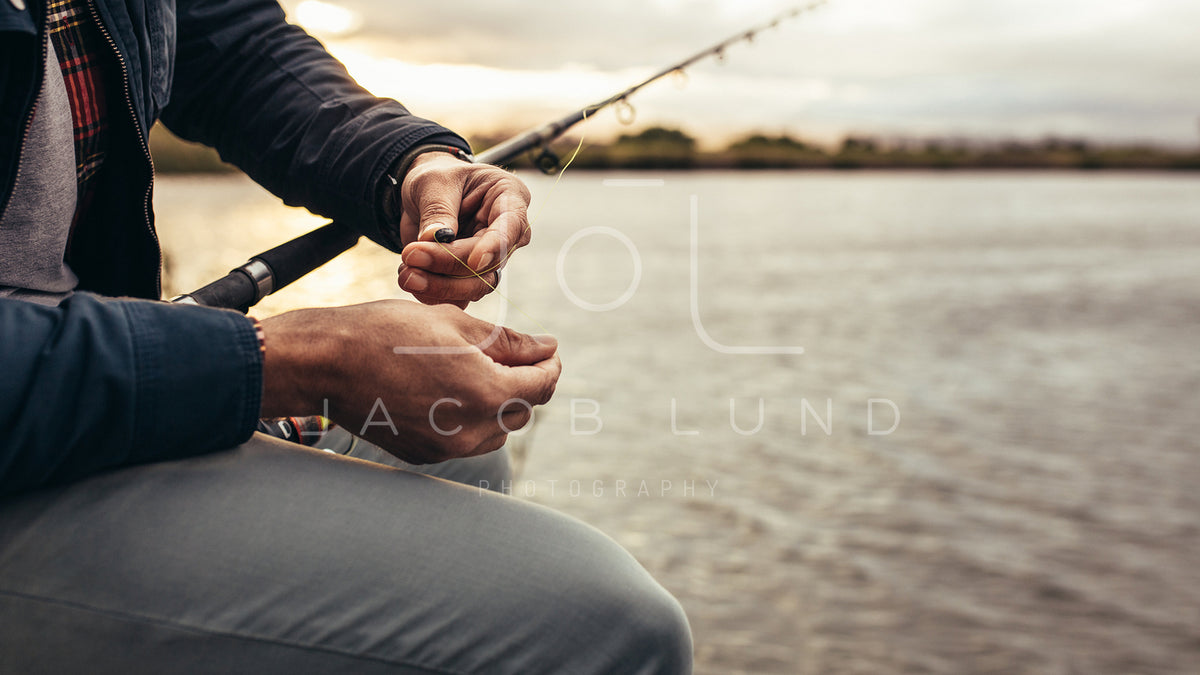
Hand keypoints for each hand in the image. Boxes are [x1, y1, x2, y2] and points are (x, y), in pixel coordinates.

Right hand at [259, 300, 559, 463]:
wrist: (328, 363)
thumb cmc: (389, 333)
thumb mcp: (455, 325)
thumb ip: (509, 342)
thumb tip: (546, 348)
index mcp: (486, 393)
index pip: (542, 386)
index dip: (550, 366)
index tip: (547, 351)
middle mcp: (471, 430)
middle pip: (522, 411)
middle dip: (524, 383)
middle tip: (513, 355)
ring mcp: (446, 448)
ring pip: (496, 432)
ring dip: (499, 405)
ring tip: (476, 371)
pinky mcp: (424, 456)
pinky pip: (464, 440)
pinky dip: (469, 419)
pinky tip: (448, 392)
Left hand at [394, 153, 531, 307]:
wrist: (423, 195)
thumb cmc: (436, 178)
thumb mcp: (433, 182)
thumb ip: (438, 210)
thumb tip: (435, 239)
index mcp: (509, 199)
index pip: (511, 227)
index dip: (494, 247)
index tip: (474, 261)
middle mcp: (507, 234)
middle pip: (489, 263)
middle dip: (448, 264)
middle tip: (410, 255)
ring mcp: (490, 259)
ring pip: (475, 286)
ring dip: (438, 285)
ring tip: (405, 271)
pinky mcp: (470, 278)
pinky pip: (458, 297)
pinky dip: (431, 294)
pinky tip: (408, 276)